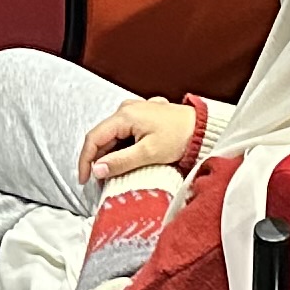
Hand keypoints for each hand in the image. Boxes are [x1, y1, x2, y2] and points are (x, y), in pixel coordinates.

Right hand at [77, 96, 200, 181]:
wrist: (204, 128)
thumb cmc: (179, 138)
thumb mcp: (148, 153)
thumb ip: (120, 162)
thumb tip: (97, 170)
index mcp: (124, 115)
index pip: (93, 138)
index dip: (85, 161)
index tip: (85, 180)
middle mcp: (126, 109)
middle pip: (102, 136)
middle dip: (98, 159)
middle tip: (99, 181)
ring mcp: (135, 110)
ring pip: (113, 135)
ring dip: (110, 154)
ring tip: (113, 174)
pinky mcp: (143, 116)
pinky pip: (124, 133)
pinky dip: (121, 148)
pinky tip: (127, 161)